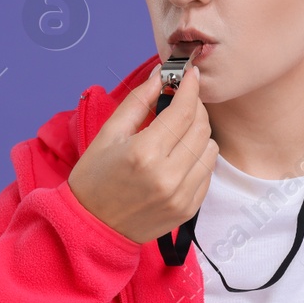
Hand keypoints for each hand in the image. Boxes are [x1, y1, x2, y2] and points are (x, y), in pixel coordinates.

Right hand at [68, 58, 217, 244]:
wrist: (93, 227)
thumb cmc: (95, 179)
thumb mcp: (109, 134)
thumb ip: (138, 101)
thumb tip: (160, 75)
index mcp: (144, 153)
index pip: (183, 111)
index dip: (190, 88)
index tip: (190, 75)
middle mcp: (167, 176)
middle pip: (201, 128)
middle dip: (195, 107)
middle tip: (183, 101)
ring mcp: (181, 195)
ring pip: (210, 149)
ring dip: (200, 133)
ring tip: (179, 131)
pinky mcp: (188, 209)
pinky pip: (208, 173)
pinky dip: (199, 158)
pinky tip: (180, 156)